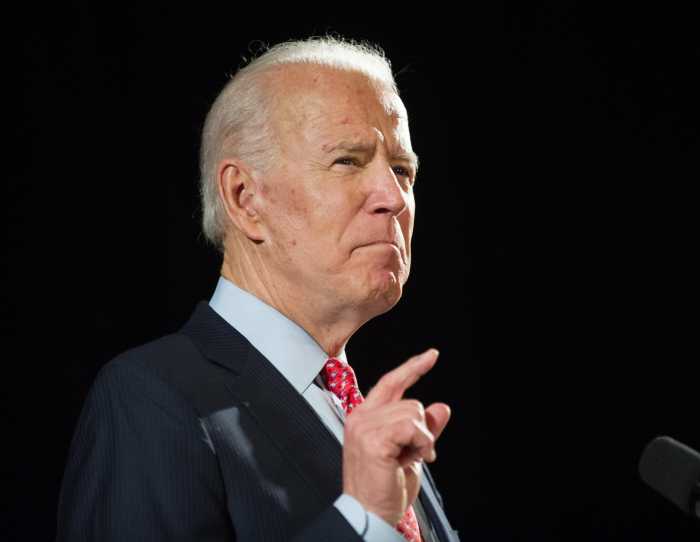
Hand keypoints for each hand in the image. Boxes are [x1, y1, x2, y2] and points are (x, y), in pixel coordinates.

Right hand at [341, 349, 451, 526]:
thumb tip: (442, 407)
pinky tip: (414, 459)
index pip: (390, 382)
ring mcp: (364, 426)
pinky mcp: (373, 439)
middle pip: (411, 401)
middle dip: (423, 429)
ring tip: (411, 459)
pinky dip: (422, 442)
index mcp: (365, 417)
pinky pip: (413, 426)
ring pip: (415, 412)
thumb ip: (424, 428)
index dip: (413, 368)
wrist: (369, 514)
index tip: (432, 355)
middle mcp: (361, 417)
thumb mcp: (411, 453)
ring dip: (423, 438)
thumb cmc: (384, 488)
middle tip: (415, 455)